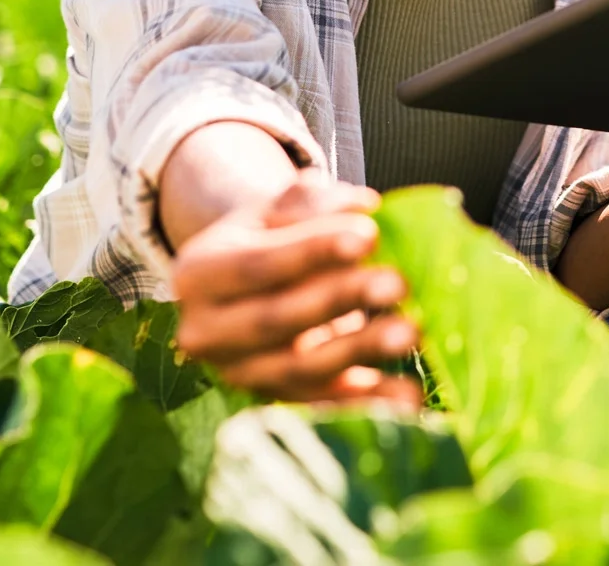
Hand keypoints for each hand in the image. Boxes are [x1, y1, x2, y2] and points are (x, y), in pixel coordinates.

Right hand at [170, 170, 421, 405]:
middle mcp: (207, 333)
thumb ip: (315, 202)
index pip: (257, 265)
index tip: (369, 234)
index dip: (313, 251)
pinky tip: (409, 395)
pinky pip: (322, 407)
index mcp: (197, 275)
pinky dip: (368, 403)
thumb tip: (365, 206)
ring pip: (300, 369)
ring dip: (359, 351)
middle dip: (340, 300)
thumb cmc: (268, 239)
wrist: (247, 291)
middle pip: (276, 319)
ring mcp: (239, 375)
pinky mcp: (273, 402)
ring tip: (411, 331)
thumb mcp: (277, 211)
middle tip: (396, 283)